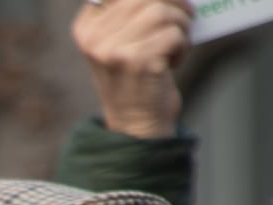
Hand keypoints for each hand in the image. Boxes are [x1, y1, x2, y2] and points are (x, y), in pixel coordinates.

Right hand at [74, 0, 194, 139]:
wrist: (136, 124)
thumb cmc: (135, 78)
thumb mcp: (119, 42)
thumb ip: (131, 12)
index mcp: (86, 29)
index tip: (165, 3)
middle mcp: (94, 39)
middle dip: (174, 3)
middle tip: (186, 16)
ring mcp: (114, 51)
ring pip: (161, 12)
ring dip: (181, 25)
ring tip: (178, 43)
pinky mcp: (138, 62)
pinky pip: (173, 34)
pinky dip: (183, 45)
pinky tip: (174, 61)